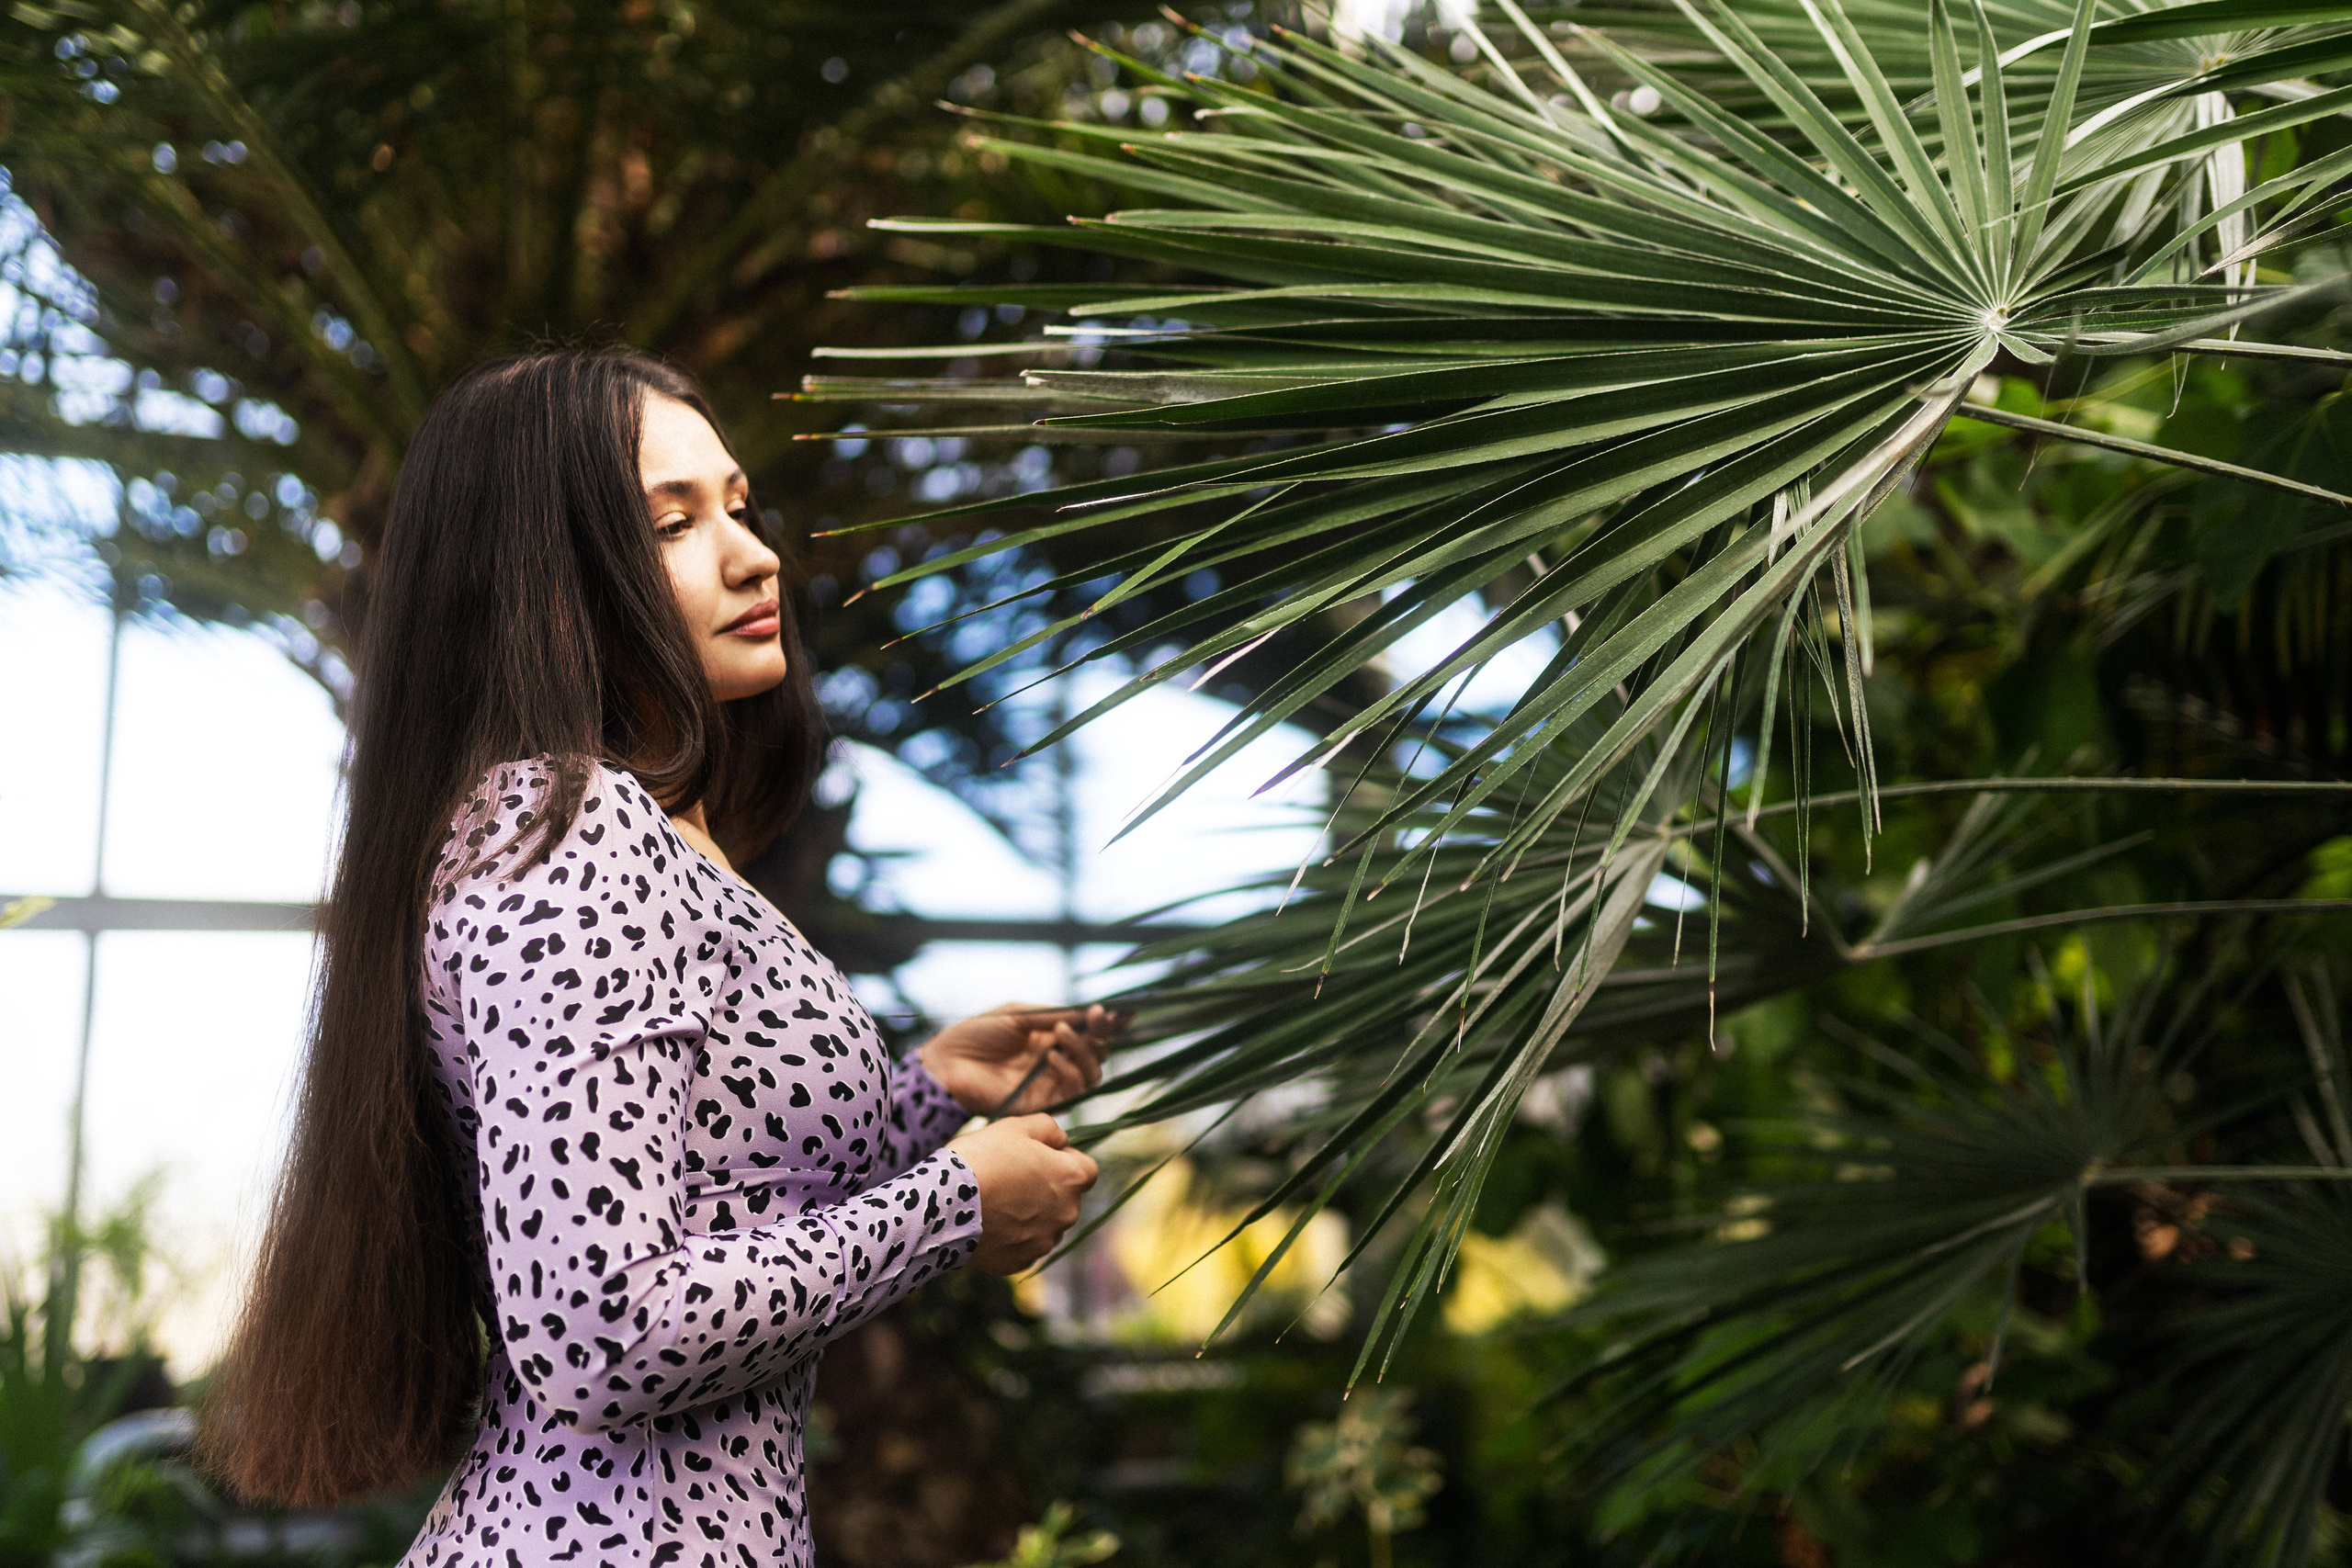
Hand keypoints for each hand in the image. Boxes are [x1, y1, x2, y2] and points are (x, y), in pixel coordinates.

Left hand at [920, 1002, 1128, 1116]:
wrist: (946, 1065)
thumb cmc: (975, 1035)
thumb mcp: (1018, 1015)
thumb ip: (1054, 1015)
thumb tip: (1093, 1012)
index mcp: (1050, 1038)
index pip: (1090, 1033)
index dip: (1106, 1024)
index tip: (1115, 1010)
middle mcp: (1056, 1062)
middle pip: (1098, 1053)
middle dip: (1101, 1035)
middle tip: (1096, 1019)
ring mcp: (1052, 1084)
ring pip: (1091, 1073)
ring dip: (1084, 1051)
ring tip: (1061, 1034)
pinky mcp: (1044, 1105)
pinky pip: (1073, 1091)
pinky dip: (1068, 1070)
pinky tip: (1051, 1056)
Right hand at [948, 1114, 1099, 1274]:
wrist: (944, 1204)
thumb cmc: (983, 1158)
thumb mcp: (1017, 1127)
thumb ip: (1049, 1129)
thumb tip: (1061, 1141)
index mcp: (1072, 1179)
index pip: (1086, 1169)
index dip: (1065, 1159)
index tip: (1039, 1156)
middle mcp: (1067, 1214)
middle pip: (1065, 1198)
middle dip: (1047, 1188)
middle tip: (1011, 1177)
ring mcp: (1044, 1241)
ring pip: (1045, 1224)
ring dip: (1030, 1213)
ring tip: (996, 1201)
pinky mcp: (1020, 1262)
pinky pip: (1023, 1245)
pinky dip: (1011, 1236)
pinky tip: (988, 1223)